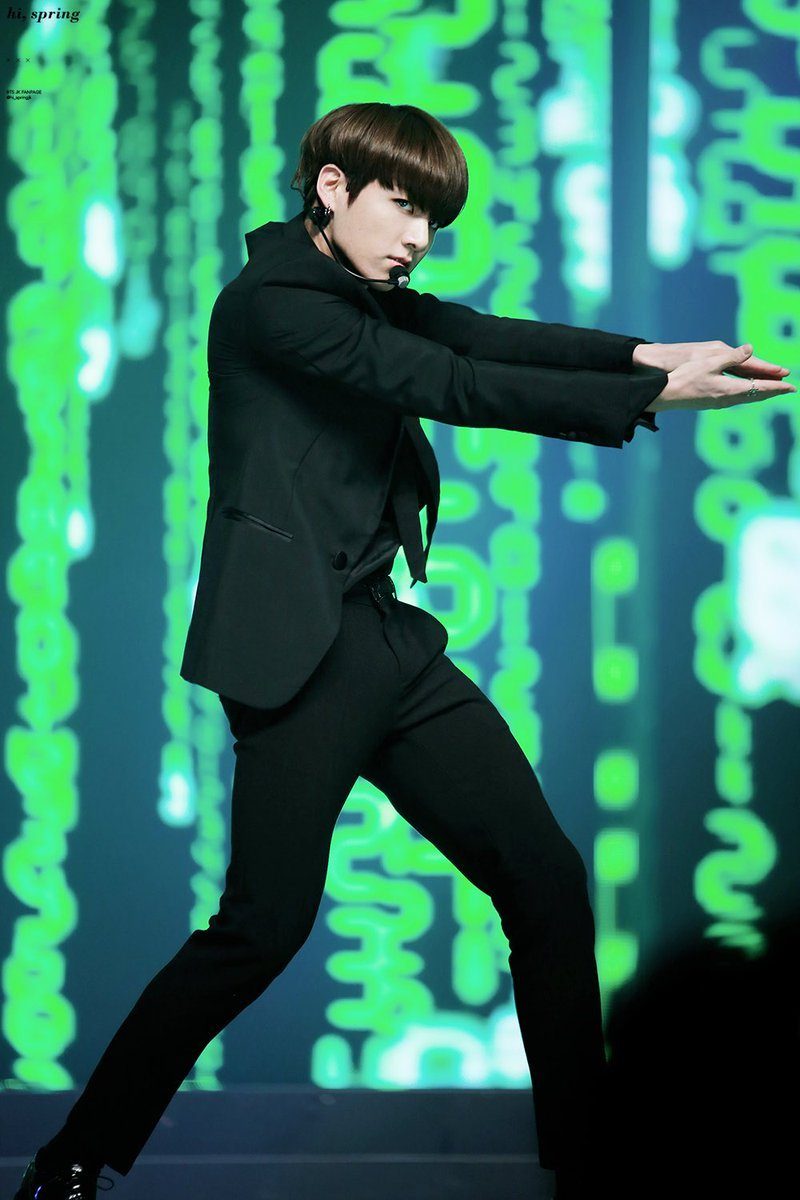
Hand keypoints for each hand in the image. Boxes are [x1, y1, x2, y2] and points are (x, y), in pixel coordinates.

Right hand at [646, 344, 796, 412]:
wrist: (666, 394)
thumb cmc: (685, 377)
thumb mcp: (710, 362)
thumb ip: (732, 356)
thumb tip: (750, 349)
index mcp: (730, 389)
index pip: (760, 387)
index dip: (777, 386)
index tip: (792, 386)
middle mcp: (729, 399)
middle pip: (757, 395)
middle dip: (774, 391)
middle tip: (790, 389)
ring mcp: (721, 402)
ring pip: (749, 398)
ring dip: (763, 393)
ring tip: (774, 390)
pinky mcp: (714, 402)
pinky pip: (739, 398)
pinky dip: (751, 394)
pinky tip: (749, 392)